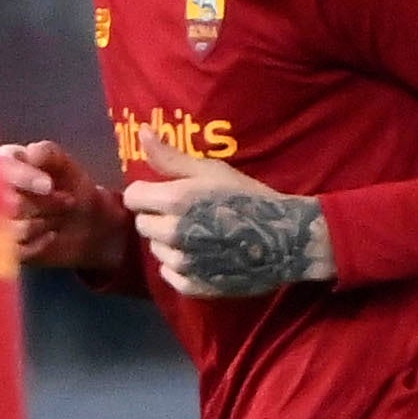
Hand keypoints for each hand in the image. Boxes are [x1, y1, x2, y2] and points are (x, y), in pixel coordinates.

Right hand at [0, 140, 128, 272]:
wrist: (84, 221)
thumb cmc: (69, 185)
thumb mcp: (63, 164)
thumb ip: (47, 153)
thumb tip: (30, 153)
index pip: (1, 170)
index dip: (26, 178)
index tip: (49, 186)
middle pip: (11, 203)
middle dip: (46, 203)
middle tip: (69, 201)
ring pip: (14, 229)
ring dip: (44, 223)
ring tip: (58, 217)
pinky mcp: (1, 249)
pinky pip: (18, 250)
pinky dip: (40, 243)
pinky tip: (52, 235)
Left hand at [121, 127, 334, 296]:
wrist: (285, 238)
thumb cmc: (249, 197)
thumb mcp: (212, 171)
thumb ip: (171, 157)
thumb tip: (141, 132)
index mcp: (174, 200)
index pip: (133, 197)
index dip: (148, 192)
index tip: (167, 193)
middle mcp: (172, 233)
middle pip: (142, 225)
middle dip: (157, 217)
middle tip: (186, 214)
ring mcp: (182, 263)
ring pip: (156, 250)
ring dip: (169, 242)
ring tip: (197, 235)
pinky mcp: (193, 286)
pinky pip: (170, 274)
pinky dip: (180, 266)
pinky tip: (202, 256)